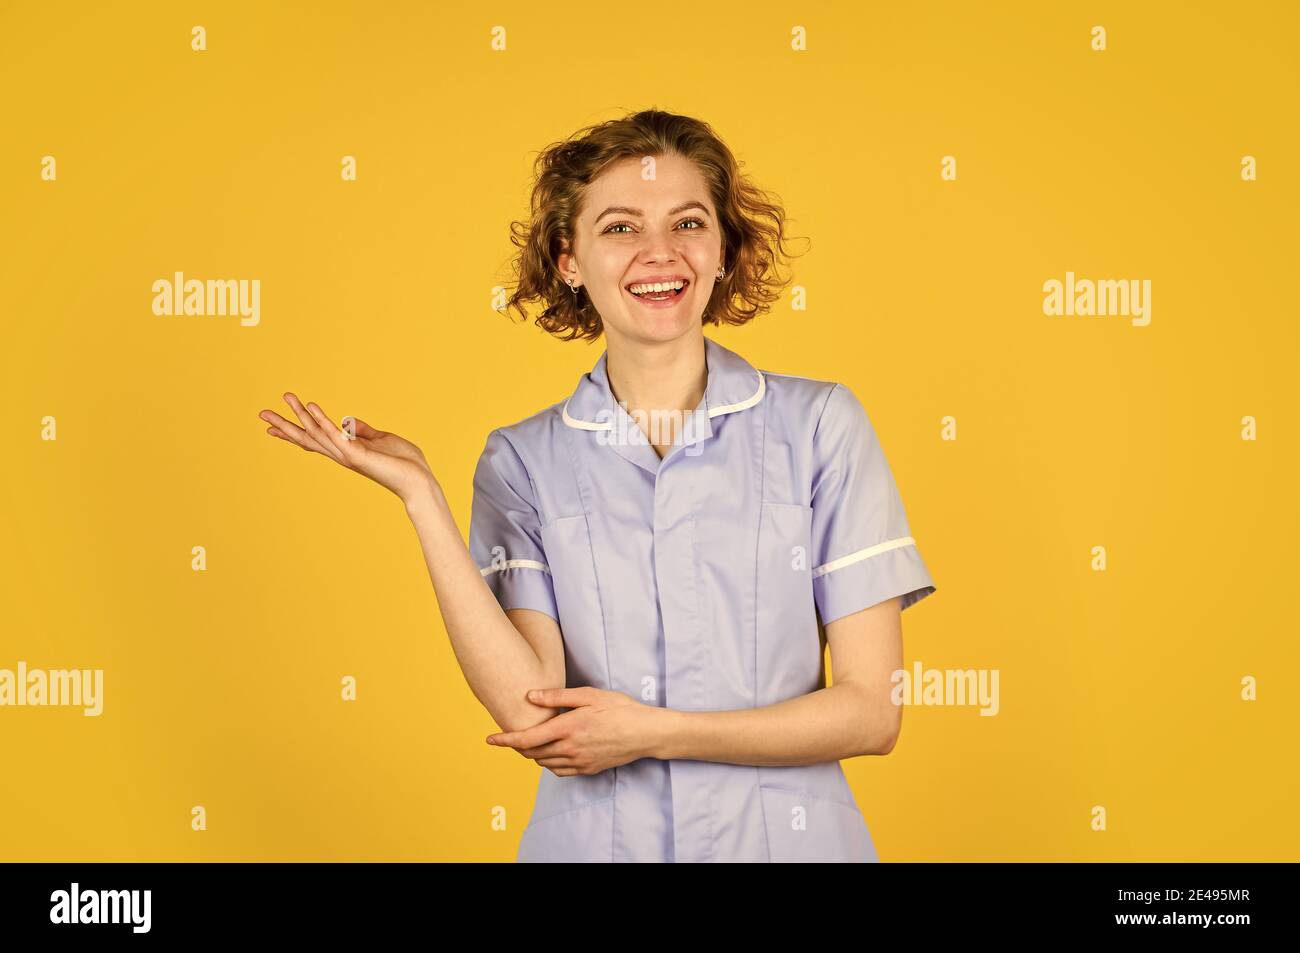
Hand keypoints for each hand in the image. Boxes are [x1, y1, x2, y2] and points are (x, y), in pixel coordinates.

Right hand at [258, 392, 436, 503]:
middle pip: (306, 437)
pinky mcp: (357, 454)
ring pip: (317, 433)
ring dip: (301, 414)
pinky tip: (312, 405)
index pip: (314, 439)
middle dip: (285, 425)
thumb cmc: (404, 463)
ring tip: (286, 397)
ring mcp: (347, 455)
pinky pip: (337, 434)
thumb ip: (363, 430)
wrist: (419, 480)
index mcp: (346, 450)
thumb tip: (349, 420)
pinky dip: (324, 420)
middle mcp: (341, 454)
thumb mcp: (381, 439)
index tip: (271, 427)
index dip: (293, 432)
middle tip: (261, 413)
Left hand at [485, 687, 661, 775]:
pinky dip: (550, 762)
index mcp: (568, 728)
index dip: (505, 741)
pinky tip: (554, 751)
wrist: (646, 733)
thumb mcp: (589, 695)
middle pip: (532, 754)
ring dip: (534, 754)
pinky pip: (560, 771)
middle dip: (518, 746)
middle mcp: (570, 748)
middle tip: (511, 735)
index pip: (527, 739)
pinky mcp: (588, 770)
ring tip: (533, 741)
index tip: (490, 739)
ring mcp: (579, 762)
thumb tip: (530, 696)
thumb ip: (558, 697)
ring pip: (544, 764)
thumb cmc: (620, 709)